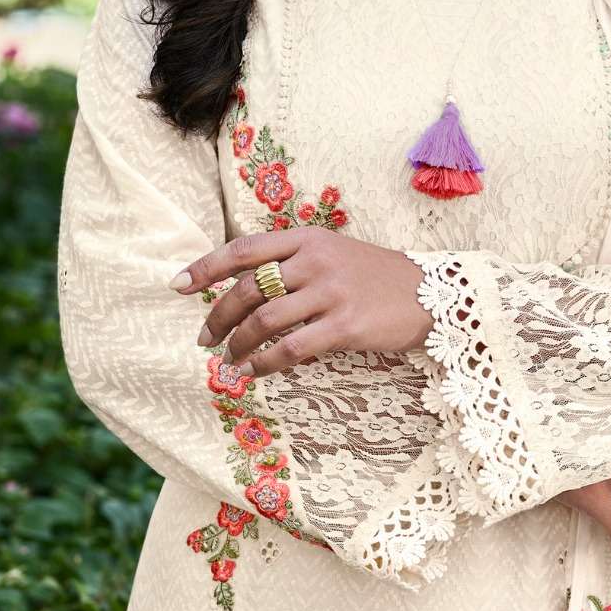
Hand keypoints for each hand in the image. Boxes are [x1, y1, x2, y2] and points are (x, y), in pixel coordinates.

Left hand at [168, 228, 432, 378]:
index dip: (205, 267)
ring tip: (227, 361)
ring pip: (263, 321)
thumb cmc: (375, 277)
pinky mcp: (344, 325)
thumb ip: (293, 262)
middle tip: (204, 339)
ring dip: (236, 345)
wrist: (433, 295)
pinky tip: (253, 373)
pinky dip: (264, 364)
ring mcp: (330, 292)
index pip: (243, 249)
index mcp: (307, 238)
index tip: (178, 285)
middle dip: (216, 317)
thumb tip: (243, 288)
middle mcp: (315, 260)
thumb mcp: (334, 254)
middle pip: (247, 288)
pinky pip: (291, 348)